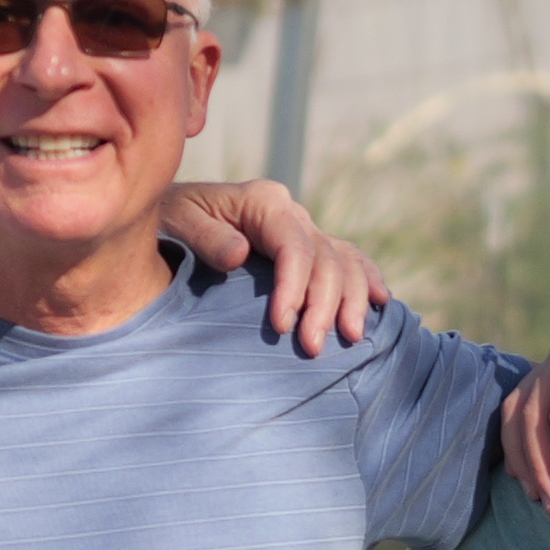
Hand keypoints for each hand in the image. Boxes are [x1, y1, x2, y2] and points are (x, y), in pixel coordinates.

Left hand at [166, 179, 382, 346]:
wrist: (167, 214)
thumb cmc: (167, 220)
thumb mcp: (175, 221)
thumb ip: (205, 237)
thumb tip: (241, 254)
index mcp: (262, 201)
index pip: (294, 246)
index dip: (294, 287)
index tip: (283, 327)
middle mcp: (291, 212)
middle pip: (325, 258)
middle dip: (323, 304)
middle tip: (310, 347)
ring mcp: (304, 230)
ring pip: (344, 261)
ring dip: (352, 300)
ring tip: (350, 338)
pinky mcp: (307, 248)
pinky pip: (348, 260)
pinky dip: (366, 280)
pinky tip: (382, 304)